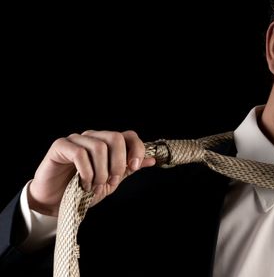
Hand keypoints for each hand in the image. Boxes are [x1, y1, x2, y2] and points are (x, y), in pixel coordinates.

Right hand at [27, 130, 155, 215]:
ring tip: (95, 185)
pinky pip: (80, 153)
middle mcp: (93, 137)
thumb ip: (128, 169)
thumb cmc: (83, 190)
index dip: (136, 149)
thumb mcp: (111, 181)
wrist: (55, 203)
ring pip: (99, 146)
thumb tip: (151, 160)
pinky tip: (84, 183)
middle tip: (112, 180)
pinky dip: (86, 172)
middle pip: (115, 137)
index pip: (128, 135)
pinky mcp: (60, 146)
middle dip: (118, 162)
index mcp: (107, 144)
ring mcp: (76, 139)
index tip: (134, 167)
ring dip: (101, 171)